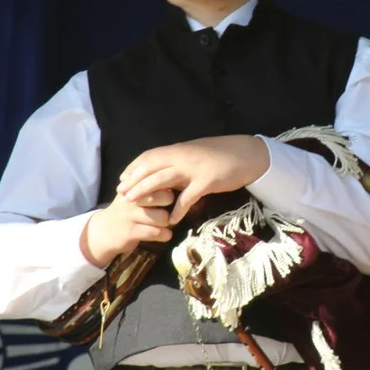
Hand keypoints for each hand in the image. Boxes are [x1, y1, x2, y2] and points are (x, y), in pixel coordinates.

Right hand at [79, 189, 174, 267]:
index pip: (160, 180)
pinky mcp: (131, 232)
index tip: (171, 192)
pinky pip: (157, 233)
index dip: (171, 187)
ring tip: (164, 223)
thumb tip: (175, 178)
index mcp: (134, 185)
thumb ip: (150, 185)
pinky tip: (164, 234)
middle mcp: (132, 198)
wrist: (103, 231)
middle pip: (166, 197)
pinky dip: (165, 235)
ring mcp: (130, 215)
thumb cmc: (125, 210)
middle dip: (171, 205)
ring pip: (163, 217)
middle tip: (167, 209)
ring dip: (168, 223)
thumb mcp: (133, 193)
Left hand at [117, 135, 270, 224]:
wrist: (247, 154)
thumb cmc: (223, 155)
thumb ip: (181, 162)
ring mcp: (194, 169)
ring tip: (135, 203)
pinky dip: (178, 209)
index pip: (150, 156)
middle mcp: (183, 157)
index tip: (123, 178)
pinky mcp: (207, 181)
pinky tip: (172, 220)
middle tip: (122, 194)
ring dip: (146, 192)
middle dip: (134, 181)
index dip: (134, 167)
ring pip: (163, 179)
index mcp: (180, 150)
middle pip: (151, 167)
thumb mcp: (197, 155)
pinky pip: (188, 197)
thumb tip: (167, 170)